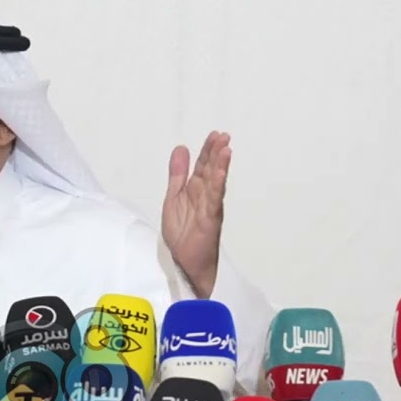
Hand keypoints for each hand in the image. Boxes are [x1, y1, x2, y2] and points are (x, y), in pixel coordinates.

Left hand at [161, 130, 232, 297]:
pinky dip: (217, 185)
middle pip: (211, 171)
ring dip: (220, 166)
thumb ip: (177, 175)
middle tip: (223, 135)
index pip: (203, 167)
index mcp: (196, 191)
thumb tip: (181, 148)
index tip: (214, 135)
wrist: (184, 265)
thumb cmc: (182, 235)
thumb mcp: (174, 198)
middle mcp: (205, 198)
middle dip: (216, 153)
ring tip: (226, 148)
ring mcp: (209, 208)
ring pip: (215, 183)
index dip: (207, 151)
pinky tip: (221, 172)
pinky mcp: (210, 220)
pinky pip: (214, 200)